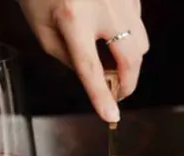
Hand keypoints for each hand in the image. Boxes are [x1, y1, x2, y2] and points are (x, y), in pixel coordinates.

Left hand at [18, 0, 148, 122]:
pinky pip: (138, 23)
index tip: (112, 117)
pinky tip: (111, 34)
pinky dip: (129, 37)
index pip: (91, 67)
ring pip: (141, 43)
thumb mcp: (42, 28)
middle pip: (130, 59)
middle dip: (127, 84)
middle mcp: (103, 6)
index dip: (101, 95)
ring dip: (130, 62)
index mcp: (72, 17)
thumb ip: (68, 58)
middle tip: (116, 95)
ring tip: (111, 63)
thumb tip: (96, 77)